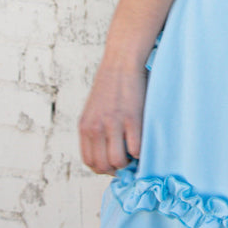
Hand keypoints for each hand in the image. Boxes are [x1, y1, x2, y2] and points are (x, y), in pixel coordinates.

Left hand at [78, 59, 146, 174]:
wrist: (122, 60)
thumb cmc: (113, 85)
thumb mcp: (95, 109)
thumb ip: (97, 130)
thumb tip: (108, 151)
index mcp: (85, 126)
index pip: (90, 161)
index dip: (104, 167)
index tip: (115, 162)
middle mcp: (95, 128)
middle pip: (102, 165)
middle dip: (117, 167)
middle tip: (128, 158)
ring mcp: (113, 124)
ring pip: (118, 161)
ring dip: (129, 161)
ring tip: (135, 150)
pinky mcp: (131, 118)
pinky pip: (136, 149)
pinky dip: (141, 151)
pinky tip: (143, 140)